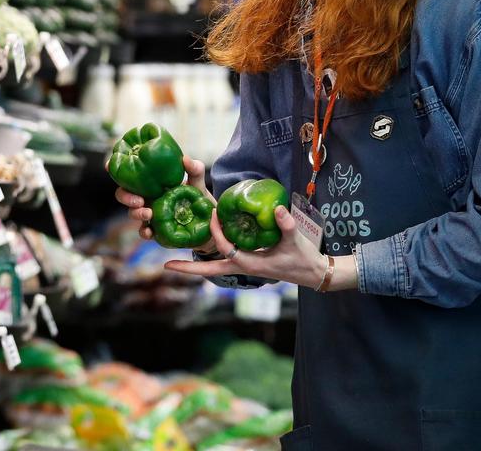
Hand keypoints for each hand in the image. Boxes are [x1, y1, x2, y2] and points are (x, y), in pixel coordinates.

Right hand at [113, 155, 217, 253]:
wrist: (208, 221)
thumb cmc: (198, 197)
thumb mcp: (197, 181)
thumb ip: (194, 169)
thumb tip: (185, 160)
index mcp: (151, 182)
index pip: (129, 174)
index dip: (116, 169)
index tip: (109, 165)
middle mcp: (146, 196)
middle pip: (124, 194)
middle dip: (125, 197)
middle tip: (139, 200)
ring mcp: (148, 213)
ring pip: (131, 212)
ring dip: (136, 213)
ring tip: (148, 214)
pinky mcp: (154, 230)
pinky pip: (143, 231)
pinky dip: (143, 232)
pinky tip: (149, 232)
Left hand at [164, 202, 358, 290]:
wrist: (313, 273)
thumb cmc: (304, 258)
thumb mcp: (296, 241)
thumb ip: (286, 225)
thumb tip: (276, 208)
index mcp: (251, 264)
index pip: (226, 248)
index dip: (217, 232)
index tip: (212, 214)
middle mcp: (243, 267)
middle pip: (210, 271)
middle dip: (189, 269)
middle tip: (167, 265)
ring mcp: (244, 266)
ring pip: (215, 267)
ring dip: (197, 262)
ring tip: (175, 258)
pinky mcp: (248, 262)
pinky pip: (224, 259)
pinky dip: (212, 253)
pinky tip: (204, 243)